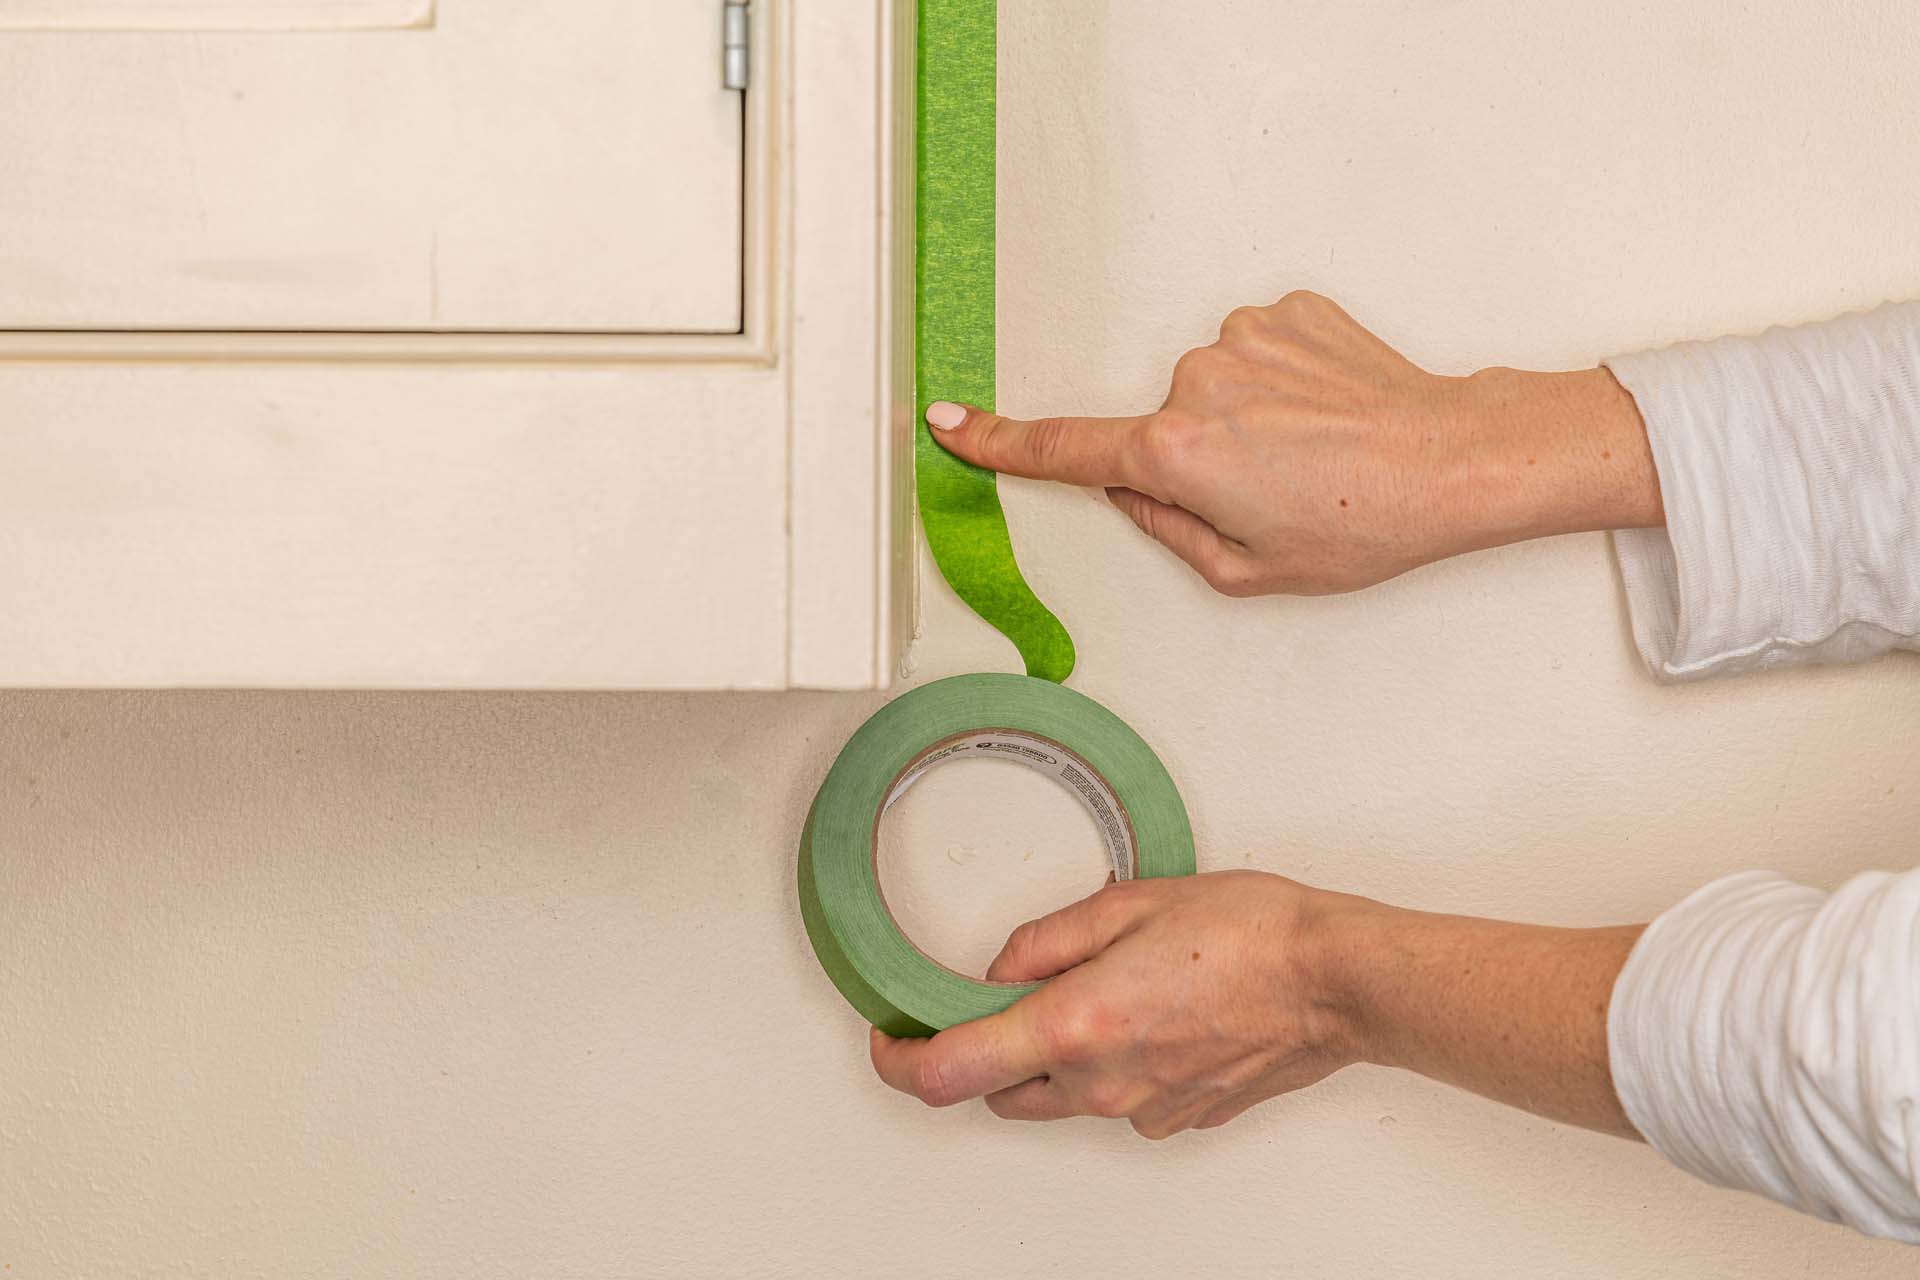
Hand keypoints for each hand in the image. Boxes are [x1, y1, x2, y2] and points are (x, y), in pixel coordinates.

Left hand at [870, 870, 1645, 1139]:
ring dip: (1049, 1059)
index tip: (889, 1038)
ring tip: (1095, 992)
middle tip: (999, 997)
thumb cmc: (1253, 932)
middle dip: (984, 1049)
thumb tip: (1003, 965)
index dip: (900, 1062)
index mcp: (1077, 1024)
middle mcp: (1102, 1082)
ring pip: (1058, 1101)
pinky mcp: (1179, 1116)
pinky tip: (1147, 1013)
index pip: (949, 1071)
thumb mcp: (1132, 901)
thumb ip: (1049, 937)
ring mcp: (1143, 1107)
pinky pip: (1116, 1099)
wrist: (1337, 979)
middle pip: (998, 1093)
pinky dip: (1109, 1065)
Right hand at [925, 291, 1662, 595]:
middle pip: (1158, 425)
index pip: (1065, 448)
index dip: (998, 440)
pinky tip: (1327, 409)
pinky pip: (1255, 350)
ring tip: (1312, 452)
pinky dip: (1281, 380)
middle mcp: (1195, 382)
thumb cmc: (1360, 525)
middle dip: (1196, 458)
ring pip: (1210, 386)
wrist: (1452, 461)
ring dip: (1245, 417)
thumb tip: (1132, 488)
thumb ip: (1164, 529)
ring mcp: (1240, 337)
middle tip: (1273, 491)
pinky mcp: (1285, 309)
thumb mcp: (1245, 569)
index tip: (947, 423)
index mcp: (1176, 454)